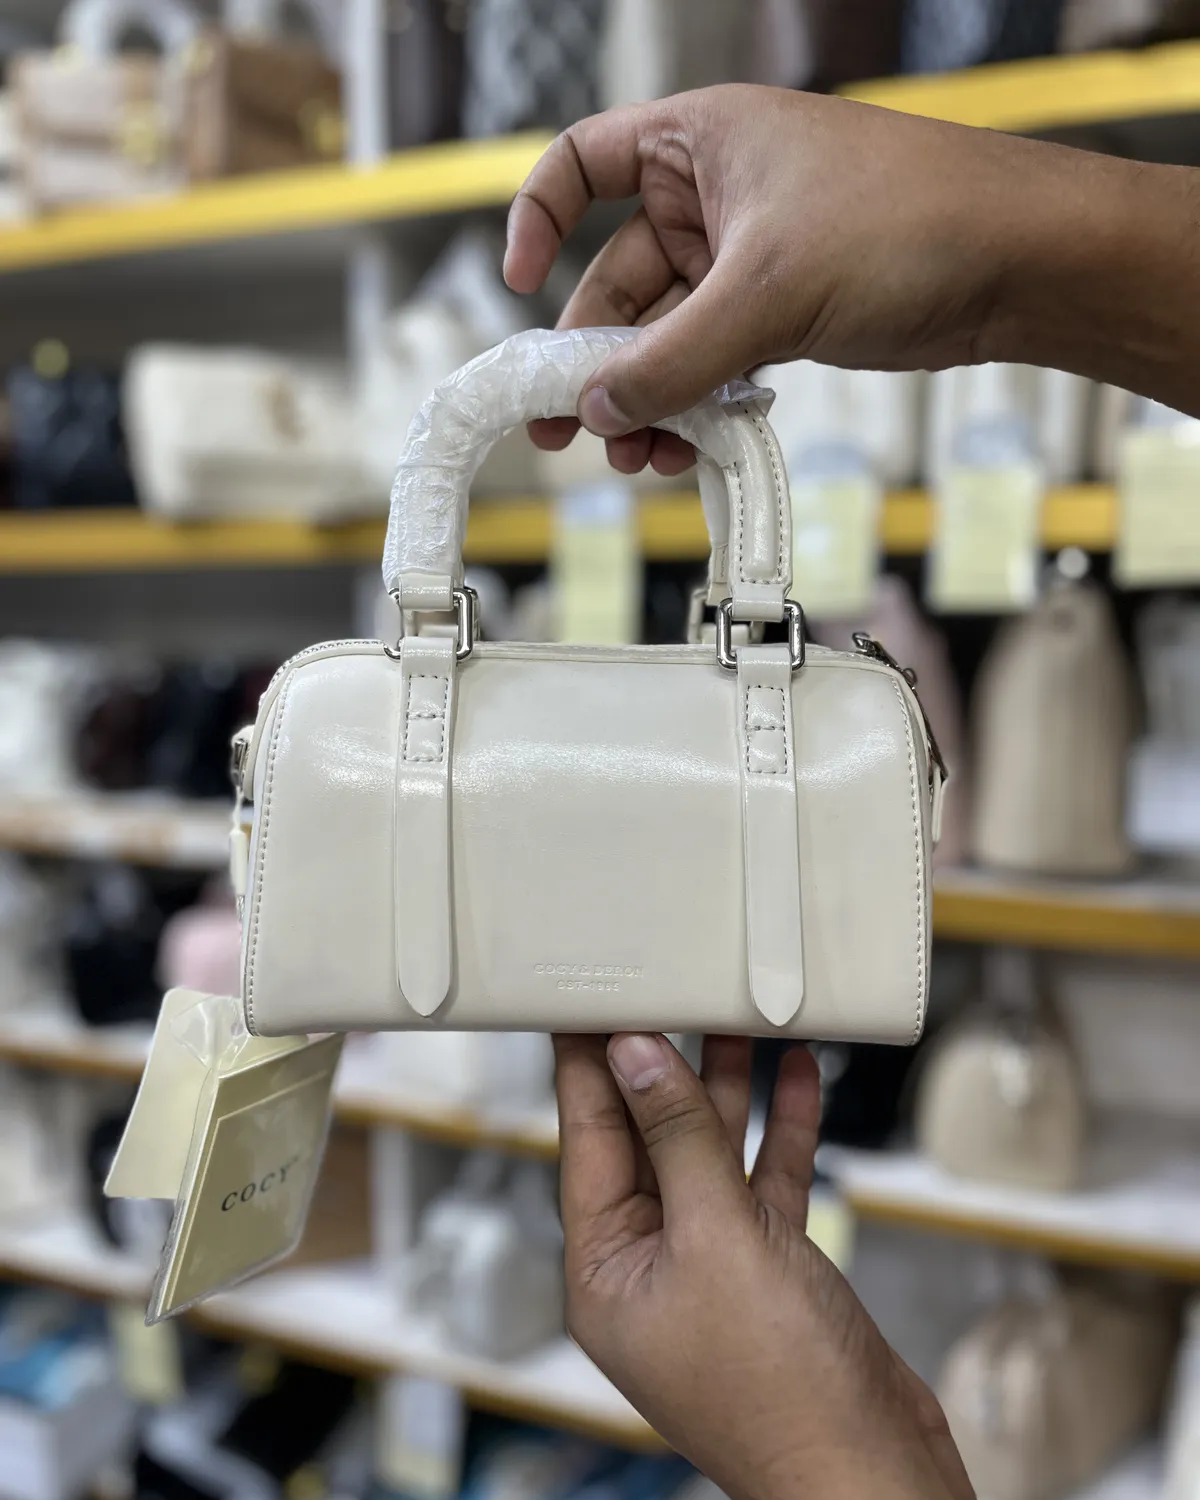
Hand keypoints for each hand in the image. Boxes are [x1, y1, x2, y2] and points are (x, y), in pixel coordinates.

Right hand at [506, 85, 1199, 470]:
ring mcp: (748, 260)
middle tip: (565, 427)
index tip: (517, 282)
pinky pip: (711, 363)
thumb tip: (599, 406)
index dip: (538, 219)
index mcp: (699, 145)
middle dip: (593, 358)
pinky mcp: (782, 313)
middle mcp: (716, 197)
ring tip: (640, 455)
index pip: (583, 163)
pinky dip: (695, 405)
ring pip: (665, 336)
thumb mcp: (767, 292)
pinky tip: (689, 447)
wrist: (1015, 264)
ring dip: (645, 397)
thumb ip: (671, 359)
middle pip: (616, 280)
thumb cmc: (908, 220)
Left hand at [553, 1033, 973, 1499]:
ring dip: (726, 1089)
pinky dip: (778, 1132)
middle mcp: (650, 1264)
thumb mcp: (718, 1240)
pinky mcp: (766, 1271)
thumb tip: (636, 1059)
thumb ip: (679, 1140)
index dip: (588, 1066)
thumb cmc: (781, 1391)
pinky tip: (796, 1079)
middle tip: (672, 991)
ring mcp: (709, 1268)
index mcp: (606, 1269)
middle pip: (648, 1139)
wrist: (869, 1472)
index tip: (588, 1003)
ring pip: (708, 1154)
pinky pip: (760, 1183)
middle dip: (666, 1066)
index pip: (586, 1141)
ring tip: (737, 1018)